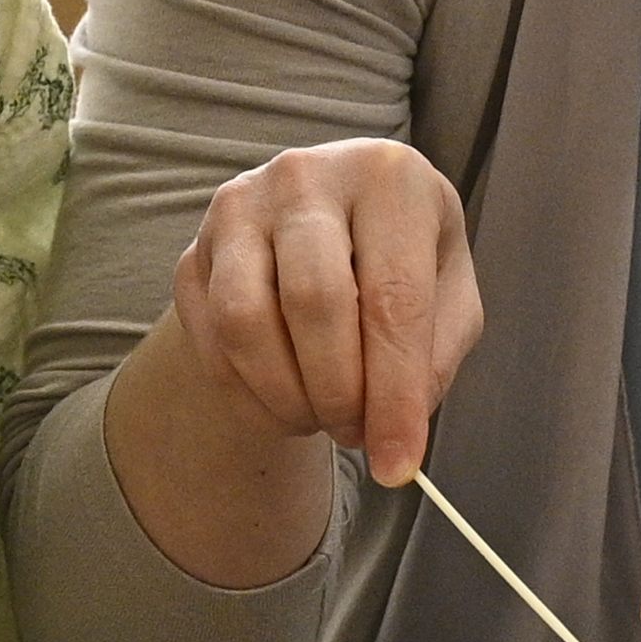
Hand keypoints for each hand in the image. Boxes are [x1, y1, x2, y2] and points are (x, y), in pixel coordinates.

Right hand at [168, 138, 481, 486]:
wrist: (329, 220)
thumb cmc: (399, 256)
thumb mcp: (447, 291)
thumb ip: (435, 355)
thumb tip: (397, 434)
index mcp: (387, 176)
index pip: (392, 297)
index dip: (395, 392)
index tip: (398, 464)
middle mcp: (306, 177)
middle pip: (314, 303)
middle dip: (338, 393)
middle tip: (357, 434)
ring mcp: (238, 210)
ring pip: (246, 322)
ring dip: (287, 396)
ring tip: (322, 414)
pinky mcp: (193, 252)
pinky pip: (209, 342)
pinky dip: (247, 395)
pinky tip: (284, 399)